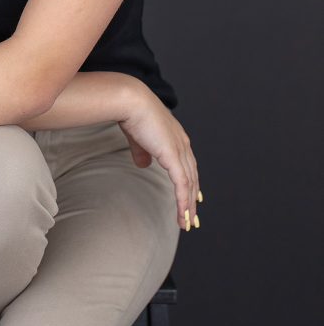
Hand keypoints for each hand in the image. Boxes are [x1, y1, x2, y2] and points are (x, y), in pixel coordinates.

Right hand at [118, 88, 200, 230]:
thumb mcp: (139, 137)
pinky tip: (183, 216)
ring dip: (188, 206)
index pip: (188, 165)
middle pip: (192, 177)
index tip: (193, 198)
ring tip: (187, 223)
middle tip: (193, 217)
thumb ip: (143, 151)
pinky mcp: (173, 156)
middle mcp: (183, 145)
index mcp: (177, 138)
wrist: (131, 102)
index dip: (191, 183)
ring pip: (189, 185)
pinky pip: (182, 185)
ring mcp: (180, 150)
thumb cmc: (132, 114)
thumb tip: (143, 164)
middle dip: (192, 199)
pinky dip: (183, 202)